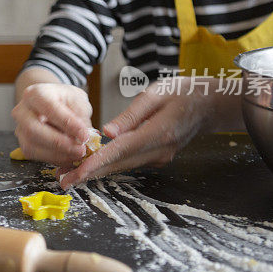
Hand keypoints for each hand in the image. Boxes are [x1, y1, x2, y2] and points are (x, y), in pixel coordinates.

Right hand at [11, 83, 93, 166]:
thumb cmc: (65, 100)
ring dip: (58, 154)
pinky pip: (35, 155)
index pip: (49, 108)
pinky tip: (69, 157)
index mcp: (35, 94)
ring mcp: (20, 128)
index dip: (67, 124)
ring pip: (32, 145)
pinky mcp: (23, 144)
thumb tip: (84, 135)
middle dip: (59, 142)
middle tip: (80, 149)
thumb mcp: (77, 99)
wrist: (53, 103)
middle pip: (33, 129)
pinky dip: (55, 159)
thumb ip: (81, 115)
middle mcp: (22, 110)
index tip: (84, 135)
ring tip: (78, 154)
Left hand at [58, 77, 239, 187]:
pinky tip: (90, 165)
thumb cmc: (183, 92)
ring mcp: (160, 157)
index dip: (95, 164)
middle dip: (88, 174)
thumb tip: (106, 134)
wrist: (210, 104)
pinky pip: (129, 163)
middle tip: (62, 179)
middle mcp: (159, 151)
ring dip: (96, 171)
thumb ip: (130, 115)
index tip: (76, 174)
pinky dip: (109, 165)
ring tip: (68, 174)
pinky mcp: (158, 157)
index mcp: (158, 133)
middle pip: (118, 165)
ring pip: (122, 167)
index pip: (120, 152)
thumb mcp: (156, 93)